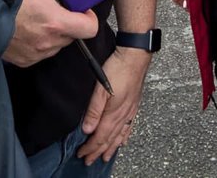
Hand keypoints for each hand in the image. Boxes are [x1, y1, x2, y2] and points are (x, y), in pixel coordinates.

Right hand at [4, 0, 99, 66]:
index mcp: (57, 23)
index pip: (90, 29)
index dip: (88, 17)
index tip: (80, 7)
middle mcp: (48, 43)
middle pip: (72, 36)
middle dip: (68, 21)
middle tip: (54, 5)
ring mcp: (35, 54)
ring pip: (56, 45)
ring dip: (53, 32)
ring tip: (37, 14)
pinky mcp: (22, 60)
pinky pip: (40, 53)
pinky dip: (38, 42)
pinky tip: (26, 26)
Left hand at [77, 46, 150, 163]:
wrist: (135, 56)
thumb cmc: (118, 68)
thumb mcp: (100, 88)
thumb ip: (94, 110)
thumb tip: (87, 129)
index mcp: (114, 112)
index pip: (100, 136)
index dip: (90, 147)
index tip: (82, 154)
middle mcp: (123, 115)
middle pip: (110, 139)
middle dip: (98, 151)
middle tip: (89, 161)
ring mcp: (130, 110)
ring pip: (120, 135)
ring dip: (111, 147)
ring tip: (106, 156)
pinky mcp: (134, 105)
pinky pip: (129, 126)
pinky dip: (125, 136)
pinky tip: (123, 140)